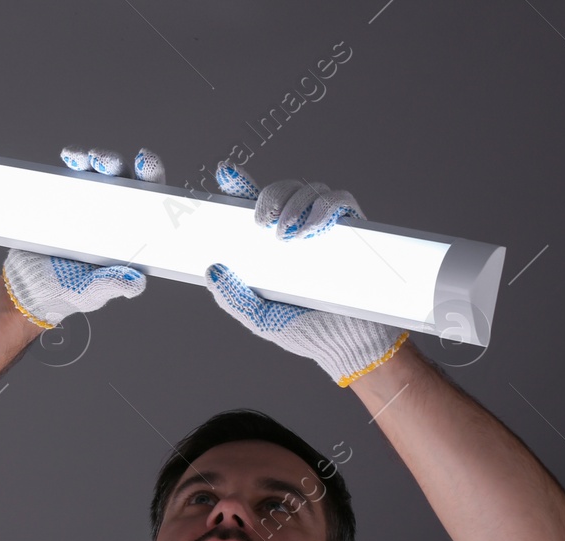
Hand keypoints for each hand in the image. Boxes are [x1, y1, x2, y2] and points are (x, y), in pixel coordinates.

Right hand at [0, 146, 164, 328]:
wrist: (23, 287)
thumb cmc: (62, 293)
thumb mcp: (89, 293)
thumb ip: (111, 285)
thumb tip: (136, 282)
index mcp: (127, 239)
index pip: (148, 205)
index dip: (152, 182)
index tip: (147, 167)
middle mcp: (113, 218)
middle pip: (126, 182)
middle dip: (120, 166)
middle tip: (106, 163)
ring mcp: (91, 206)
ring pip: (101, 175)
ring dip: (99, 161)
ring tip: (88, 159)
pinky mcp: (67, 199)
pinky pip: (74, 177)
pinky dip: (75, 163)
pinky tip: (71, 157)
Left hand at [203, 161, 409, 386]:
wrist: (350, 344)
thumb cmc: (307, 331)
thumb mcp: (260, 317)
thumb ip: (233, 297)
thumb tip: (212, 269)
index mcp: (272, 248)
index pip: (254, 208)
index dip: (239, 185)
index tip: (224, 172)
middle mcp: (298, 231)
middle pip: (284, 190)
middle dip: (269, 196)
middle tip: (260, 223)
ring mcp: (326, 229)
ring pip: (310, 189)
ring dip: (294, 205)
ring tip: (285, 236)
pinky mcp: (353, 231)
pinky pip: (340, 202)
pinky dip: (323, 209)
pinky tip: (309, 232)